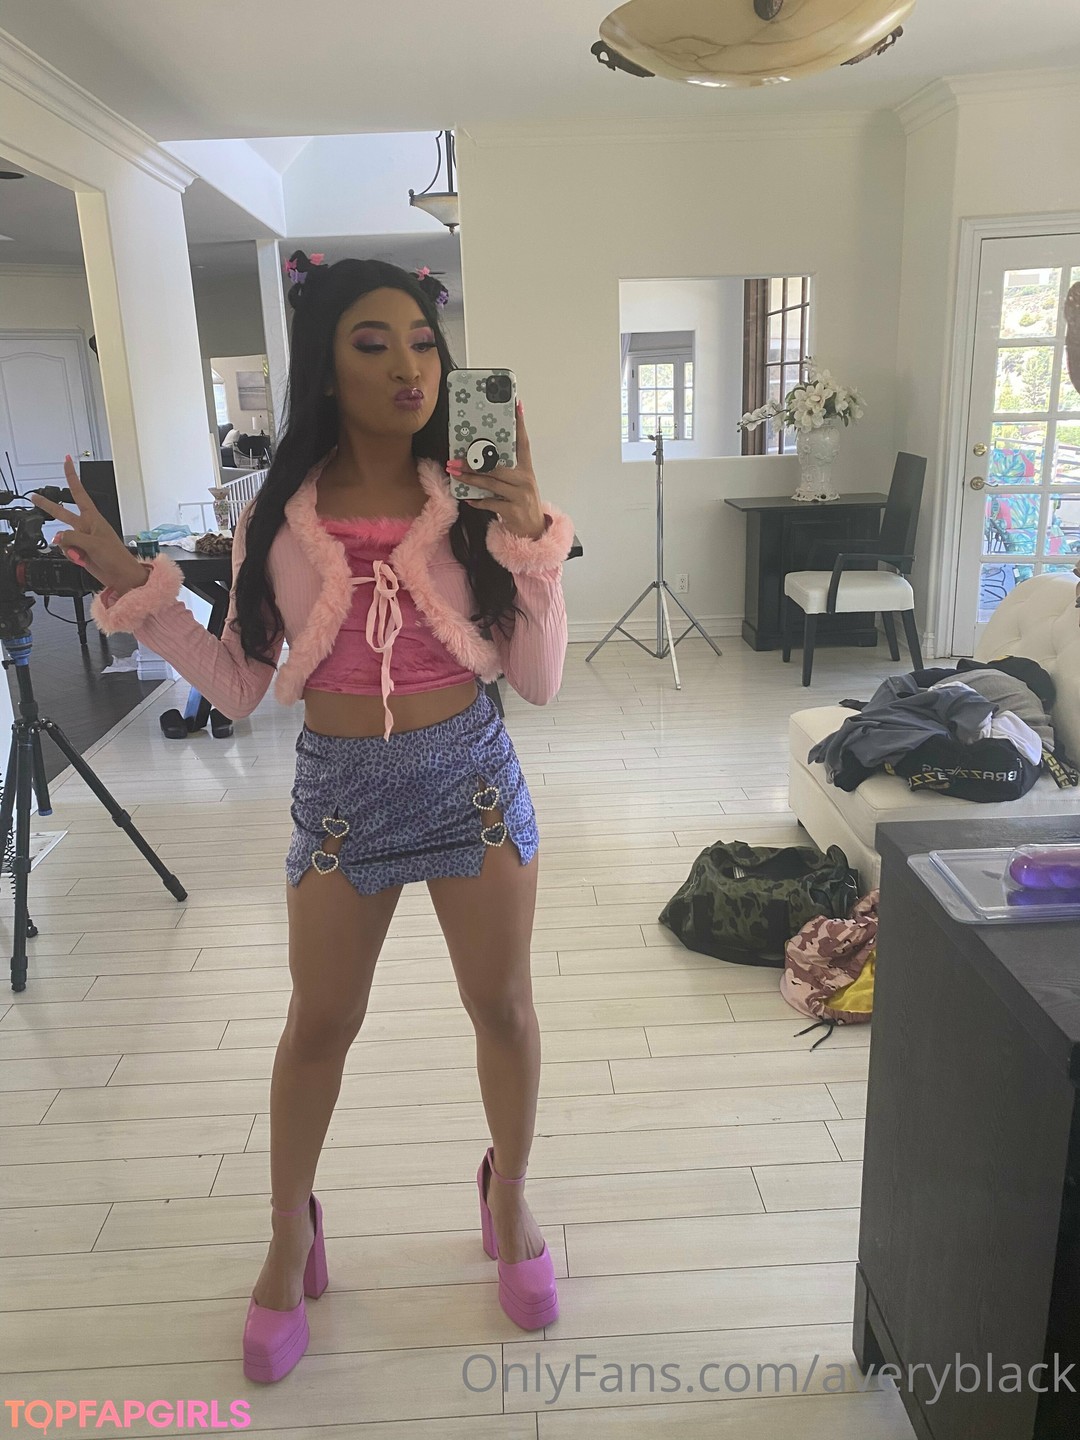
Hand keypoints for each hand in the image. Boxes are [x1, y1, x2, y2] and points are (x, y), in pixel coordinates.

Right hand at [29, 456, 148, 594]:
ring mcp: (82, 540)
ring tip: (81, 554)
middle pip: (62, 513)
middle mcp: (86, 527)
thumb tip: (58, 538)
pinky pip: (65, 550)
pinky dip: (70, 555)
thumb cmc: (117, 557)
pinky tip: (81, 559)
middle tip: (35, 496)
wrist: (121, 576)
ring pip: (62, 537)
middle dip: (48, 506)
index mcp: (93, 518)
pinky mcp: (80, 552)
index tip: (67, 462)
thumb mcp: (93, 543)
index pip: (79, 493)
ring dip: (68, 547)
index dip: (72, 477)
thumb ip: (72, 537)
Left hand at [448, 402, 546, 539]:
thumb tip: (478, 458)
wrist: (533, 530)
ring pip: (491, 483)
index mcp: (526, 469)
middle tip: (454, 458)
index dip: (519, 424)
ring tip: (454, 473)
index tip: (516, 404)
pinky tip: (468, 498)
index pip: (523, 442)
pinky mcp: (513, 510)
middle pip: (497, 465)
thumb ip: (504, 470)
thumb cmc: (521, 502)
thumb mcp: (518, 483)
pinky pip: (491, 502)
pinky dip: (478, 501)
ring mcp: (520, 495)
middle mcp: (525, 479)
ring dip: (470, 478)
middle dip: (474, 461)